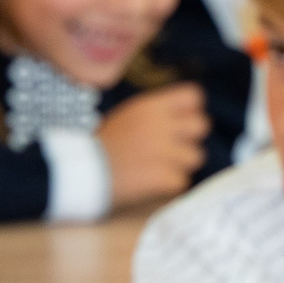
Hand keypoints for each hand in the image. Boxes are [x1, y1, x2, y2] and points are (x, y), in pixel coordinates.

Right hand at [97, 83, 207, 205]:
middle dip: (189, 139)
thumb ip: (155, 115)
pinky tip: (151, 184)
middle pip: (202, 126)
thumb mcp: (128, 116)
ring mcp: (165, 152)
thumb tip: (182, 119)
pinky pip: (182, 181)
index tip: (180, 123)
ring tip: (158, 169)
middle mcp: (162, 125)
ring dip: (180, 164)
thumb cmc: (102, 146)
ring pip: (195, 157)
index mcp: (151, 107)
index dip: (191, 111)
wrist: (81, 172)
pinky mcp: (164, 178)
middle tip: (173, 150)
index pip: (194, 96)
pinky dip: (170, 186)